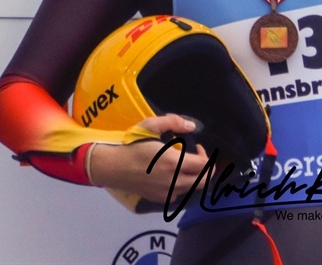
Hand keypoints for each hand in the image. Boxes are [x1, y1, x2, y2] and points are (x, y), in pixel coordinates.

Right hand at [88, 113, 208, 203]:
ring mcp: (167, 193)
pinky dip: (182, 186)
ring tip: (186, 165)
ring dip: (195, 178)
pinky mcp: (159, 199)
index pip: (204, 166)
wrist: (114, 167)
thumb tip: (193, 126)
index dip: (207, 156)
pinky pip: (179, 195)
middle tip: (198, 158)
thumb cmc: (133, 145)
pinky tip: (174, 175)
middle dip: (207, 170)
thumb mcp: (150, 126)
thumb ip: (173, 122)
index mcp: (174, 163)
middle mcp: (174, 181)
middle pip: (203, 182)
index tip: (198, 146)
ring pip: (192, 190)